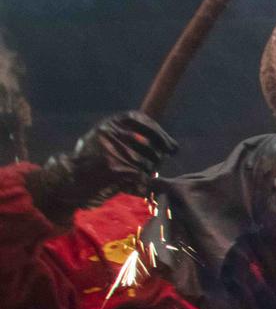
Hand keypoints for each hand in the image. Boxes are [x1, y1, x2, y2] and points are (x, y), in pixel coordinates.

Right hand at [26, 111, 176, 221]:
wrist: (70, 178)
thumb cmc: (94, 160)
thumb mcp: (108, 140)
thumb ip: (133, 137)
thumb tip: (172, 146)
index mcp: (110, 123)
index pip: (143, 121)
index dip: (161, 135)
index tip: (172, 148)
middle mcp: (111, 133)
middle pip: (150, 146)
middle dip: (157, 158)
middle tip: (153, 166)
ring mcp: (112, 150)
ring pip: (147, 163)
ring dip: (147, 173)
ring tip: (134, 176)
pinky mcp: (114, 168)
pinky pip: (141, 177)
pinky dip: (142, 185)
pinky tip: (133, 187)